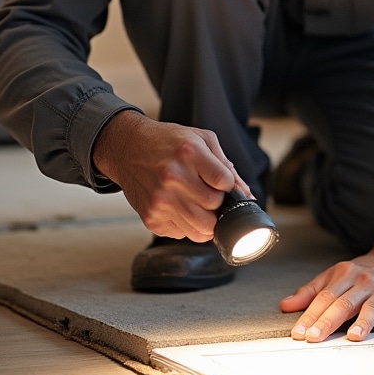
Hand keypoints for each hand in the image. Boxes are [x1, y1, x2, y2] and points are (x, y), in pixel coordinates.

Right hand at [92, 109, 249, 241]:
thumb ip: (226, 167)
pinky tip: (178, 206)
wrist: (126, 148)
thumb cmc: (167, 142)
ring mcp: (160, 200)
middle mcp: (173, 177)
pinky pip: (182, 234)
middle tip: (206, 192)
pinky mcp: (151, 218)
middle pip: (215, 208)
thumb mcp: (200, 140)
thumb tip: (246, 195)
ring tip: (196, 202)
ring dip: (205, 219)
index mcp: (189, 153)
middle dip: (216, 203)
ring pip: (202, 229)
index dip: (227, 185)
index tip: (219, 182)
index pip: (224, 184)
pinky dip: (186, 224)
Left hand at [279, 232, 373, 342]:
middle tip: (314, 337)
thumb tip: (285, 306)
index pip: (324, 297)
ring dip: (363, 323)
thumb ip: (311, 292)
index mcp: (344, 275)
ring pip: (371, 307)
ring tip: (353, 337)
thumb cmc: (363, 272)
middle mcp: (363, 282)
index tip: (298, 333)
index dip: (310, 316)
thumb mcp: (335, 276)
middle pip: (343, 303)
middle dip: (328, 321)